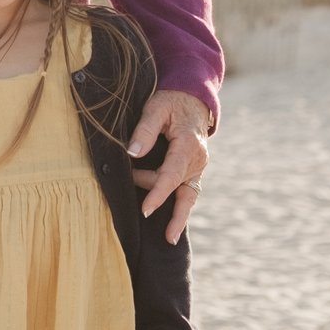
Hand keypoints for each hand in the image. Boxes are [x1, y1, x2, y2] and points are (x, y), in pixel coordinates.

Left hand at [129, 84, 211, 237]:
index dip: (158, 194)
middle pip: (180, 190)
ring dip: (171, 210)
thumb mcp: (156, 108)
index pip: (171, 175)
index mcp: (188, 145)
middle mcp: (197, 161)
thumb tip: (132, 153)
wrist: (193, 100)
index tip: (146, 210)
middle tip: (140, 204)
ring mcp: (198, 168)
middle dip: (163, 205)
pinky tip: (170, 230)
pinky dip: (179, 210)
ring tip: (146, 210)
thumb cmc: (172, 102)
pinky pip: (187, 194)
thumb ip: (144, 130)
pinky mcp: (194, 172)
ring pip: (185, 196)